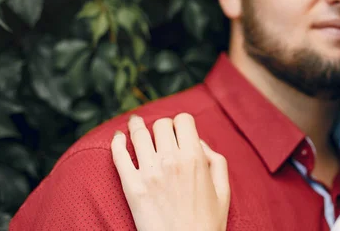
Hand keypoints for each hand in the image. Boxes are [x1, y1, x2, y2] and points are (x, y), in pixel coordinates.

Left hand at [111, 113, 229, 230]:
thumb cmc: (207, 224)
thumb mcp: (223, 190)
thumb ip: (216, 160)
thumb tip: (199, 143)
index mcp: (195, 158)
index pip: (183, 120)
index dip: (182, 122)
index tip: (180, 129)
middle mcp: (171, 160)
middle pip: (161, 125)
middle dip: (163, 126)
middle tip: (161, 133)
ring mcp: (149, 173)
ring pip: (139, 134)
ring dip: (137, 125)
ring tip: (135, 122)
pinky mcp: (131, 187)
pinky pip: (119, 156)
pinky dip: (116, 142)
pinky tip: (117, 137)